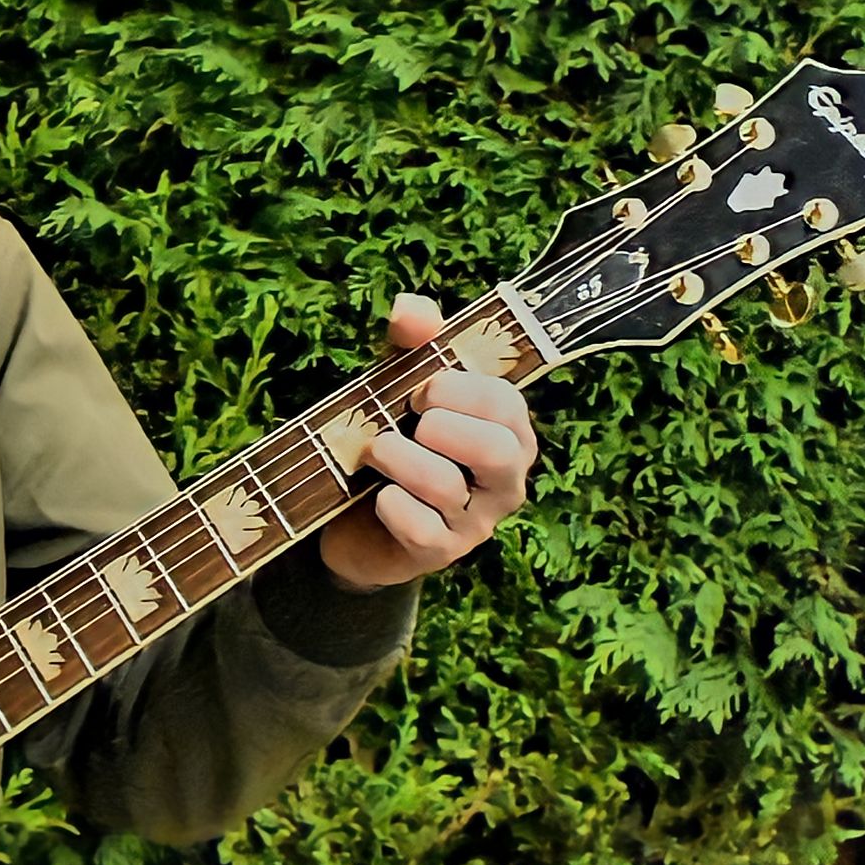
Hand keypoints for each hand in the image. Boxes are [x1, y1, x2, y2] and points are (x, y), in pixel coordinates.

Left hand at [318, 292, 537, 594]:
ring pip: (446, 486)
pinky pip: (420, 526)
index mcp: (508, 432)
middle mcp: (505, 480)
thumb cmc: (396, 439)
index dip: (458, 389)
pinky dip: (390, 504)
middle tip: (410, 423)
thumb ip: (413, 341)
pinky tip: (379, 497)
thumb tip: (412, 310)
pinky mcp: (439, 554)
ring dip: (399, 459)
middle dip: (441, 426)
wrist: (356, 521)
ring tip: (376, 451)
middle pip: (496, 449)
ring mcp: (475, 523)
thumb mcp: (402, 383)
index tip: (422, 390)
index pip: (506, 404)